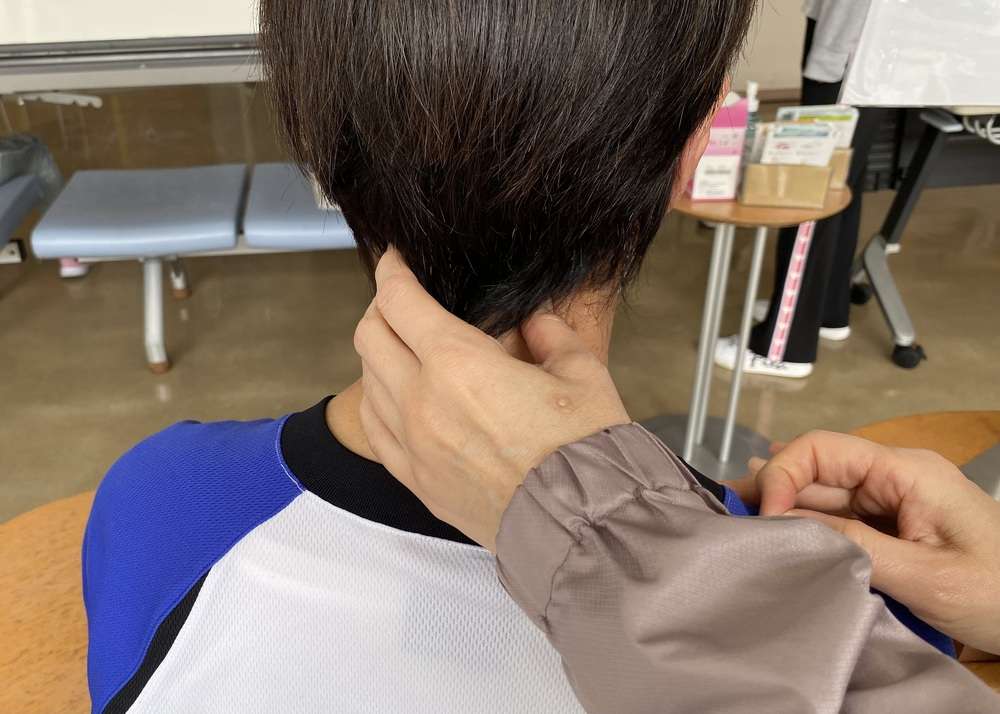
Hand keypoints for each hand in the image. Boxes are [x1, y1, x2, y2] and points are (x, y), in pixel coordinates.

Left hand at [353, 249, 630, 551]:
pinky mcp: (416, 481)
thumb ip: (551, 336)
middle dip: (379, 308)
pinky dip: (378, 402)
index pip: (399, 301)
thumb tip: (535, 324)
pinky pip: (376, 430)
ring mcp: (412, 445)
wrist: (579, 528)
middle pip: (369, 336)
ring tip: (402, 348)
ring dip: (378, 355)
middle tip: (401, 301)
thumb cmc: (584, 451)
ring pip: (366, 382)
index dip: (392, 271)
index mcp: (458, 363)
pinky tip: (396, 398)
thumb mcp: (582, 372)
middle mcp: (420, 401)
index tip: (396, 260)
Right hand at [726, 430, 999, 653]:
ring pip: (822, 498)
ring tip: (740, 523)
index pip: (822, 449)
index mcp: (906, 472)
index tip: (765, 518)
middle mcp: (894, 478)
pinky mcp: (893, 528)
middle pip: (816, 472)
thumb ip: (855, 546)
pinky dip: (806, 526)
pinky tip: (775, 527)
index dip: (783, 474)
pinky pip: (839, 521)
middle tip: (731, 520)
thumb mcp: (928, 576)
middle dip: (773, 492)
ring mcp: (893, 503)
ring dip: (785, 512)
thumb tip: (788, 526)